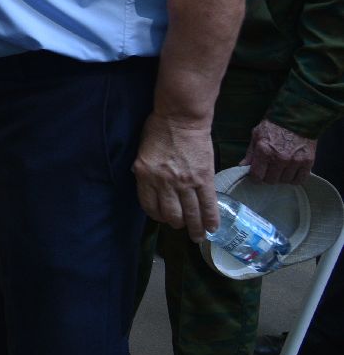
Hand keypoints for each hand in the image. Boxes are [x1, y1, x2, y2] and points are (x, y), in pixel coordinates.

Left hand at [134, 112, 218, 240]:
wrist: (181, 117)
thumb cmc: (158, 129)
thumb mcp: (142, 152)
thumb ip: (146, 171)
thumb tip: (150, 184)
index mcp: (145, 175)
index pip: (149, 205)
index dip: (156, 215)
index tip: (162, 217)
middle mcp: (163, 182)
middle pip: (170, 214)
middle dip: (176, 224)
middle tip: (181, 227)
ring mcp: (184, 182)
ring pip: (190, 214)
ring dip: (195, 228)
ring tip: (198, 236)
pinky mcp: (203, 179)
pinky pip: (208, 204)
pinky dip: (210, 219)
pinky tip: (212, 228)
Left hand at [242, 120, 316, 184]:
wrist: (297, 117)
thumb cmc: (274, 126)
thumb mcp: (257, 135)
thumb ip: (250, 153)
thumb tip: (243, 167)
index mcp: (264, 151)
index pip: (257, 176)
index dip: (255, 177)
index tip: (256, 175)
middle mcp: (280, 158)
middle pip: (271, 180)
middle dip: (268, 176)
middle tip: (269, 169)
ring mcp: (295, 161)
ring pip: (285, 181)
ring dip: (281, 177)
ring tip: (281, 168)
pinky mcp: (308, 162)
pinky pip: (300, 180)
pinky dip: (294, 178)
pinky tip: (291, 172)